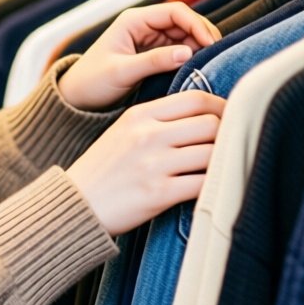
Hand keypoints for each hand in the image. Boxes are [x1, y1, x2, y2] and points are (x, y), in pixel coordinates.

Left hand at [57, 4, 222, 110]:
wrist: (77, 97)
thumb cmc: (92, 81)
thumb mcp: (122, 72)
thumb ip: (153, 61)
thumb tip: (187, 53)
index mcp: (134, 20)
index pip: (176, 12)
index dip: (197, 24)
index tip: (211, 43)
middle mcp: (145, 25)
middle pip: (185, 22)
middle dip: (203, 35)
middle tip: (217, 55)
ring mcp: (151, 39)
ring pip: (186, 37)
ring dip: (200, 47)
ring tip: (211, 64)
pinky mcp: (154, 55)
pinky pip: (180, 51)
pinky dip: (192, 58)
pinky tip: (201, 69)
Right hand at [65, 91, 224, 234]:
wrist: (74, 205)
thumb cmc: (103, 170)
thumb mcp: (124, 132)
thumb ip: (158, 120)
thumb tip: (205, 117)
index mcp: (140, 115)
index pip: (196, 99)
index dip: (222, 107)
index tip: (229, 118)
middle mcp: (148, 135)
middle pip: (211, 124)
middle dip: (226, 135)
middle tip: (229, 146)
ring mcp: (154, 164)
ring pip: (213, 153)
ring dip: (223, 161)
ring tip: (222, 167)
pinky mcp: (159, 193)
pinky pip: (204, 184)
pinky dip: (214, 186)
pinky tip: (212, 188)